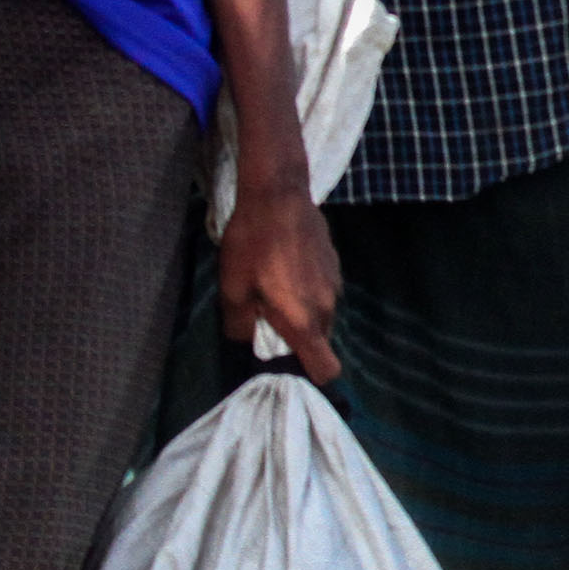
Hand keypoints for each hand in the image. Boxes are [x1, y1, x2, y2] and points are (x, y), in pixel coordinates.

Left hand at [219, 182, 342, 383]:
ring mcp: (335, 283)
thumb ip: (240, 325)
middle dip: (297, 337)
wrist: (278, 194)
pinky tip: (285, 264)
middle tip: (267, 316)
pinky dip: (307, 288)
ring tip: (274, 285)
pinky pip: (322, 290)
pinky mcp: (335, 263)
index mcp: (304, 321)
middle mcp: (327, 307)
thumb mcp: (233, 289)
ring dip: (301, 310)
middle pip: (320, 341)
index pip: (327, 369)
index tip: (289, 364)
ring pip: (320, 313)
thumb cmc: (252, 244)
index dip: (311, 375)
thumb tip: (246, 338)